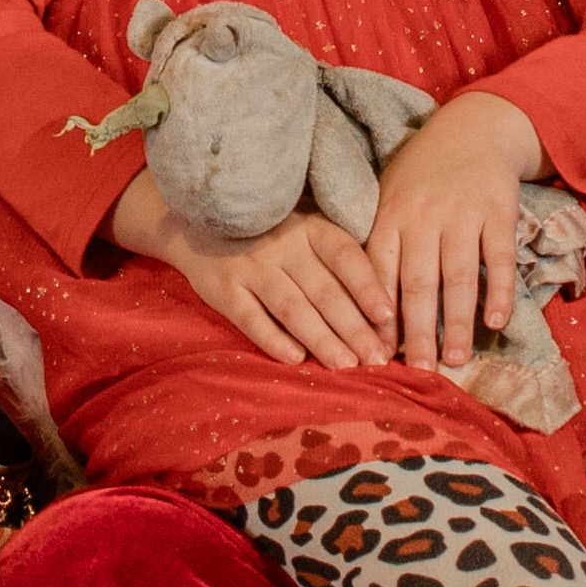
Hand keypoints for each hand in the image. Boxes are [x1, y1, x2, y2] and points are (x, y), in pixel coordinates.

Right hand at [108, 177, 395, 366]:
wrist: (198, 221)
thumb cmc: (271, 231)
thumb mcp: (306, 226)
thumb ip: (338, 256)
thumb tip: (383, 307)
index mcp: (310, 227)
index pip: (346, 257)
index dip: (367, 287)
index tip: (388, 316)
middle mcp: (282, 245)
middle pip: (324, 291)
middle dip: (354, 328)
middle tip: (377, 359)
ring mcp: (251, 267)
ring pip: (293, 309)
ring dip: (322, 340)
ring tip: (346, 365)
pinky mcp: (223, 289)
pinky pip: (252, 319)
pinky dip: (274, 340)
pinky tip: (296, 359)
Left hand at [362, 92, 545, 373]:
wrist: (473, 128)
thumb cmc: (422, 174)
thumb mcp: (389, 198)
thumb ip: (379, 245)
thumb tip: (364, 309)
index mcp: (390, 216)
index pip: (379, 273)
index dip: (378, 315)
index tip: (378, 354)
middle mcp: (423, 216)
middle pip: (418, 283)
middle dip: (418, 332)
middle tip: (419, 371)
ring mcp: (463, 213)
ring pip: (458, 276)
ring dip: (458, 322)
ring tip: (456, 360)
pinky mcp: (499, 211)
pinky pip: (499, 257)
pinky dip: (499, 291)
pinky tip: (497, 322)